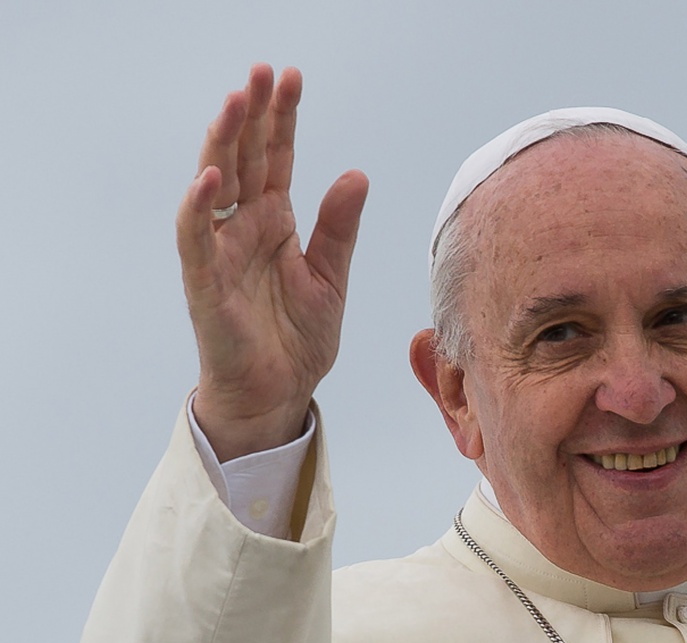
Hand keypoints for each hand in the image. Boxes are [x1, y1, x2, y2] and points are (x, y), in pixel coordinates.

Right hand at [177, 64, 368, 460]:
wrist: (279, 393)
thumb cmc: (298, 341)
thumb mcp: (330, 279)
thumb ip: (338, 229)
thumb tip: (357, 174)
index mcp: (275, 223)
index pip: (277, 159)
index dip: (282, 119)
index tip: (291, 78)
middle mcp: (245, 229)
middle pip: (245, 160)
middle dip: (252, 116)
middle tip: (262, 72)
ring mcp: (221, 253)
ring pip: (215, 186)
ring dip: (223, 144)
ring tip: (237, 102)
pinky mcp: (205, 284)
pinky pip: (196, 240)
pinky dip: (199, 209)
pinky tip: (211, 177)